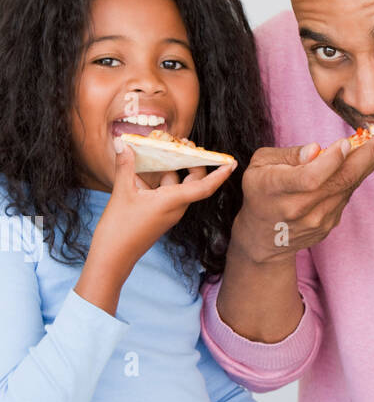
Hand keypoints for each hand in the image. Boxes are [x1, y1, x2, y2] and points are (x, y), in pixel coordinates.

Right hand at [77, 141, 235, 313]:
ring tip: (160, 147)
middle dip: (193, 161)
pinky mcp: (158, 214)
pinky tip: (141, 168)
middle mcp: (175, 207)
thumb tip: (123, 143)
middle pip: (193, 181)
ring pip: (177, 184)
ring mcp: (167, 211)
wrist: (113, 258)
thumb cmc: (120, 230)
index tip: (232, 162)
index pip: (204, 187)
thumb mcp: (121, 193)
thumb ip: (125, 166)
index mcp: (173, 202)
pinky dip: (158, 178)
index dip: (219, 174)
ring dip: (171, 167)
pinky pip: (165, 191)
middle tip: (184, 143)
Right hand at [232, 132, 373, 262]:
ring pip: (347, 188)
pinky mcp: (328, 225)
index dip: (330, 162)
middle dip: (367, 158)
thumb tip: (317, 150)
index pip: (309, 178)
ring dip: (369, 165)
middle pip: (338, 182)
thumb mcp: (262, 164)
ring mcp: (316, 220)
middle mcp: (297, 208)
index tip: (347, 143)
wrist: (263, 237)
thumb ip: (289, 155)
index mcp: (275, 188)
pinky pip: (346, 196)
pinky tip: (365, 161)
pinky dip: (356, 177)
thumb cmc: (262, 190)